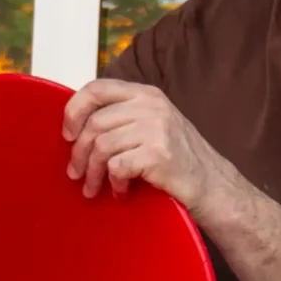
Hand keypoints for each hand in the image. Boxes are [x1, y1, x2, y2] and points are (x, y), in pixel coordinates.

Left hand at [63, 80, 229, 212]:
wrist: (213, 186)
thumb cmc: (179, 161)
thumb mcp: (154, 125)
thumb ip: (123, 117)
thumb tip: (78, 127)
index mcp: (146, 94)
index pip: (96, 89)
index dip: (73, 111)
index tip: (67, 135)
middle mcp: (151, 105)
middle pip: (94, 124)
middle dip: (78, 153)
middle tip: (76, 175)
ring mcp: (157, 128)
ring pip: (102, 147)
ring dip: (92, 173)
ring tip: (93, 189)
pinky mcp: (158, 154)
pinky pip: (117, 166)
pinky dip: (114, 183)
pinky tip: (121, 192)